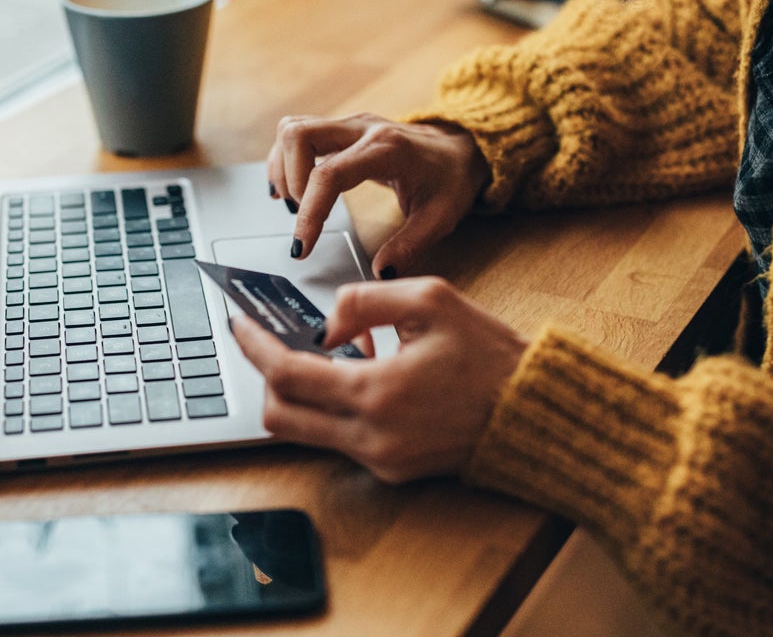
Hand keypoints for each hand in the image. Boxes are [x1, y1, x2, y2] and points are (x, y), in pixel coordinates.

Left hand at [229, 277, 527, 483]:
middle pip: (280, 416)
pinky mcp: (392, 471)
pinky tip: (361, 376)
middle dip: (266, 376)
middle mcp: (371, 437)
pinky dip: (334, 407)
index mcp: (377, 393)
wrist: (534, 413)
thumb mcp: (431, 300)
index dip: (254, 347)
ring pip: (304, 431)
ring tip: (329, 354)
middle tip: (271, 342)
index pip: (287, 375)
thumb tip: (325, 325)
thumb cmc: (490, 355)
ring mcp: (380, 460)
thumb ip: (364, 300)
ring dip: (301, 392)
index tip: (238, 324)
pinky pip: (338, 439)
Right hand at [267, 113, 487, 278]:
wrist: (460, 148)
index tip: (302, 246)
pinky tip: (291, 188)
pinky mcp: (341, 129)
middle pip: (299, 135)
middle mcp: (362, 128)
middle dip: (289, 180)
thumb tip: (380, 272)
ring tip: (295, 203)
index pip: (329, 174)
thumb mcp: (441, 218)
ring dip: (283, 168)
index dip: (310, 212)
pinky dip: (285, 160)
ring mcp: (349, 124)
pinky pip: (298, 133)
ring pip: (293, 129)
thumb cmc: (450, 179)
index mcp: (387, 149)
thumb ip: (410, 246)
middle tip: (301, 215)